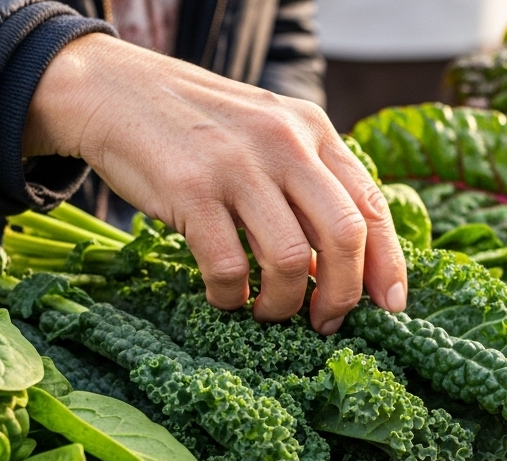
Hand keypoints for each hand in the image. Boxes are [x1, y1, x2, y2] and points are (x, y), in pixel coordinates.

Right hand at [22, 33, 405, 332]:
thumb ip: (308, 182)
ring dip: (284, 304)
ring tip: (268, 313)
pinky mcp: (190, 191)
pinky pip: (228, 268)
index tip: (390, 307)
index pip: (370, 205)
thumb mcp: (267, 133)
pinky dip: (231, 298)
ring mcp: (237, 166)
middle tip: (325, 322)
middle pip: (343, 236)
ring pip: (290, 259)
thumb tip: (343, 265)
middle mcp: (284, 143)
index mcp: (312, 130)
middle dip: (343, 294)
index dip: (387, 265)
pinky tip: (225, 298)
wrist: (116, 92)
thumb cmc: (198, 128)